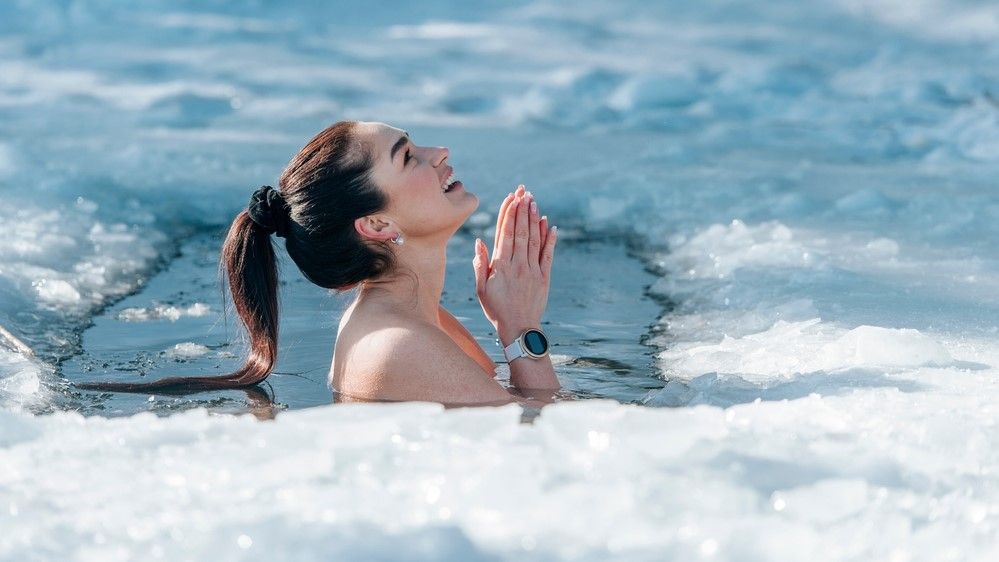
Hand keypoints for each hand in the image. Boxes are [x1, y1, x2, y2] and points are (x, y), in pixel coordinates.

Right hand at [472, 187, 557, 341]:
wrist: (519, 329)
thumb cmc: (496, 310)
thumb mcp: (481, 289)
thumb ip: (480, 264)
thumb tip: (479, 241)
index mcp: (501, 266)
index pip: (505, 234)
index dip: (509, 214)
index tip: (512, 197)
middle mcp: (518, 265)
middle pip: (521, 232)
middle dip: (522, 210)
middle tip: (525, 191)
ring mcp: (533, 270)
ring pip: (534, 239)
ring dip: (534, 219)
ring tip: (534, 201)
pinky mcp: (545, 277)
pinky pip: (548, 254)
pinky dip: (550, 238)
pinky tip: (550, 224)